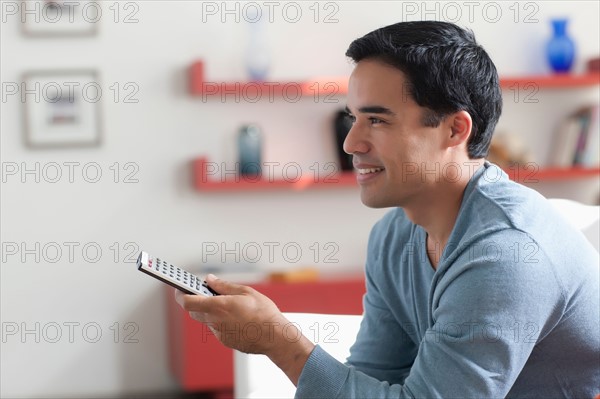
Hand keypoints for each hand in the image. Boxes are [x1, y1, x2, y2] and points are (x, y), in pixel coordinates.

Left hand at [175, 274, 289, 353]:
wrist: (275, 337)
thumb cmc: (263, 313)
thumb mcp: (245, 292)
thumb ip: (224, 286)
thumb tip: (210, 280)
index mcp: (219, 306)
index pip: (188, 302)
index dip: (180, 294)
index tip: (179, 287)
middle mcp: (215, 321)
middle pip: (194, 311)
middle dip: (195, 301)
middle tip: (203, 291)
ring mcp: (220, 333)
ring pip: (206, 319)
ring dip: (210, 311)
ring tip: (225, 303)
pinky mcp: (226, 341)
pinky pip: (217, 327)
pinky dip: (221, 320)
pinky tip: (236, 316)